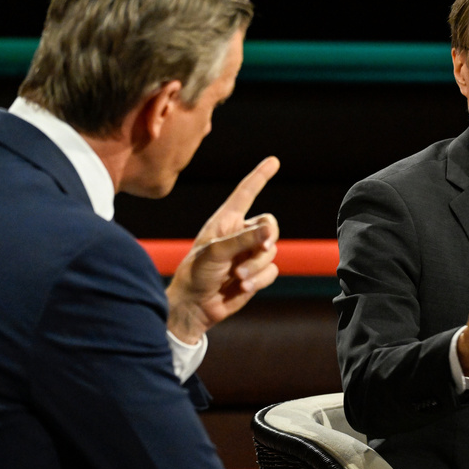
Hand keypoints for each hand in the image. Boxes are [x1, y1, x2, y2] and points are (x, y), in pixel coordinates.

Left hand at [166, 157, 280, 343]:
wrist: (195, 307)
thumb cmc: (196, 273)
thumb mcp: (216, 251)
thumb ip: (244, 239)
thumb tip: (270, 231)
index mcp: (226, 221)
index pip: (246, 193)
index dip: (260, 176)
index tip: (273, 161)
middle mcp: (240, 234)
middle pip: (270, 225)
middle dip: (266, 238)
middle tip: (261, 247)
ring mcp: (249, 254)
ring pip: (271, 251)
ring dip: (257, 265)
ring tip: (238, 276)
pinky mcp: (256, 274)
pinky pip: (272, 270)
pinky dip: (260, 278)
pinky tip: (243, 286)